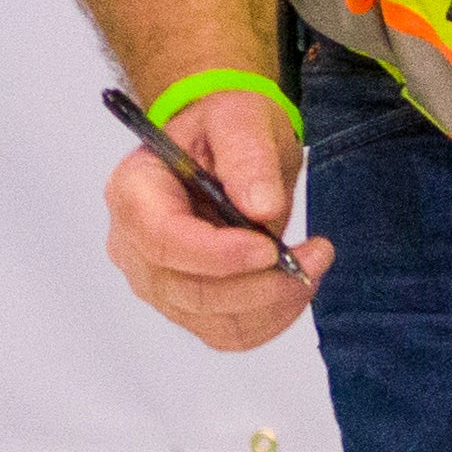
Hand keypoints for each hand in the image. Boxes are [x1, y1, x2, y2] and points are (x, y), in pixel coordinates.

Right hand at [105, 86, 323, 352]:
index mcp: (134, 193)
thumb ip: (247, 155)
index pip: (161, 240)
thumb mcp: (240, 118)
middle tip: (317, 254)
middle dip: (259, 283)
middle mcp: (134, 246)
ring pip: (211, 321)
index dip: (216, 254)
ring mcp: (157, 283)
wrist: (227, 149)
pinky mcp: (188, 306)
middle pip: (188, 290)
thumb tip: (259, 208)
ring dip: (272, 303)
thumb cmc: (225, 128)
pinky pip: (228, 333)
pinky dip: (270, 319)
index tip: (270, 248)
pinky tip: (296, 286)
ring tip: (313, 262)